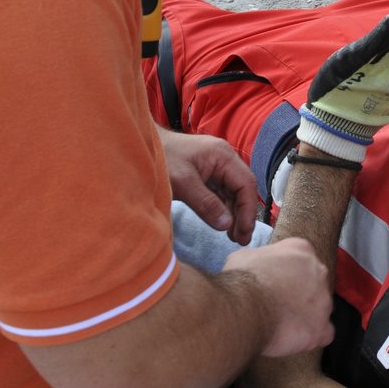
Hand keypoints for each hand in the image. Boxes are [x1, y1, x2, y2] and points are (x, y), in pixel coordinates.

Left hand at [157, 129, 258, 245]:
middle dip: (243, 215)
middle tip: (241, 240)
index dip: (248, 210)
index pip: (246, 184)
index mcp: (223, 156)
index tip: (244, 232)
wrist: (140, 148)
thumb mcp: (183, 183)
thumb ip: (206, 204)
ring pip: (233, 194)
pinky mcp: (207, 175)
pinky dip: (223, 210)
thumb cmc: (161, 159)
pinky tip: (223, 225)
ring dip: (234, 215)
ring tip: (233, 237)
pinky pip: (221, 194)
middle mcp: (224, 160)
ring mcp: (216, 167)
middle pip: (242, 190)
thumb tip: (227, 225)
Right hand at [225, 237, 334, 358]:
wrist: (244, 310)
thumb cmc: (241, 282)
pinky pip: (324, 334)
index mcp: (302, 250)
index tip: (274, 282)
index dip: (287, 273)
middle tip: (278, 304)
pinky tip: (293, 338)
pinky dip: (311, 337)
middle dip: (300, 293)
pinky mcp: (322, 328)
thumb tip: (258, 266)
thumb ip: (261, 259)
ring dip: (305, 315)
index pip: (301, 259)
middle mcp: (320, 272)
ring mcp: (324, 301)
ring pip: (321, 309)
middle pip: (315, 283)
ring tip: (282, 324)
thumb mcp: (245, 256)